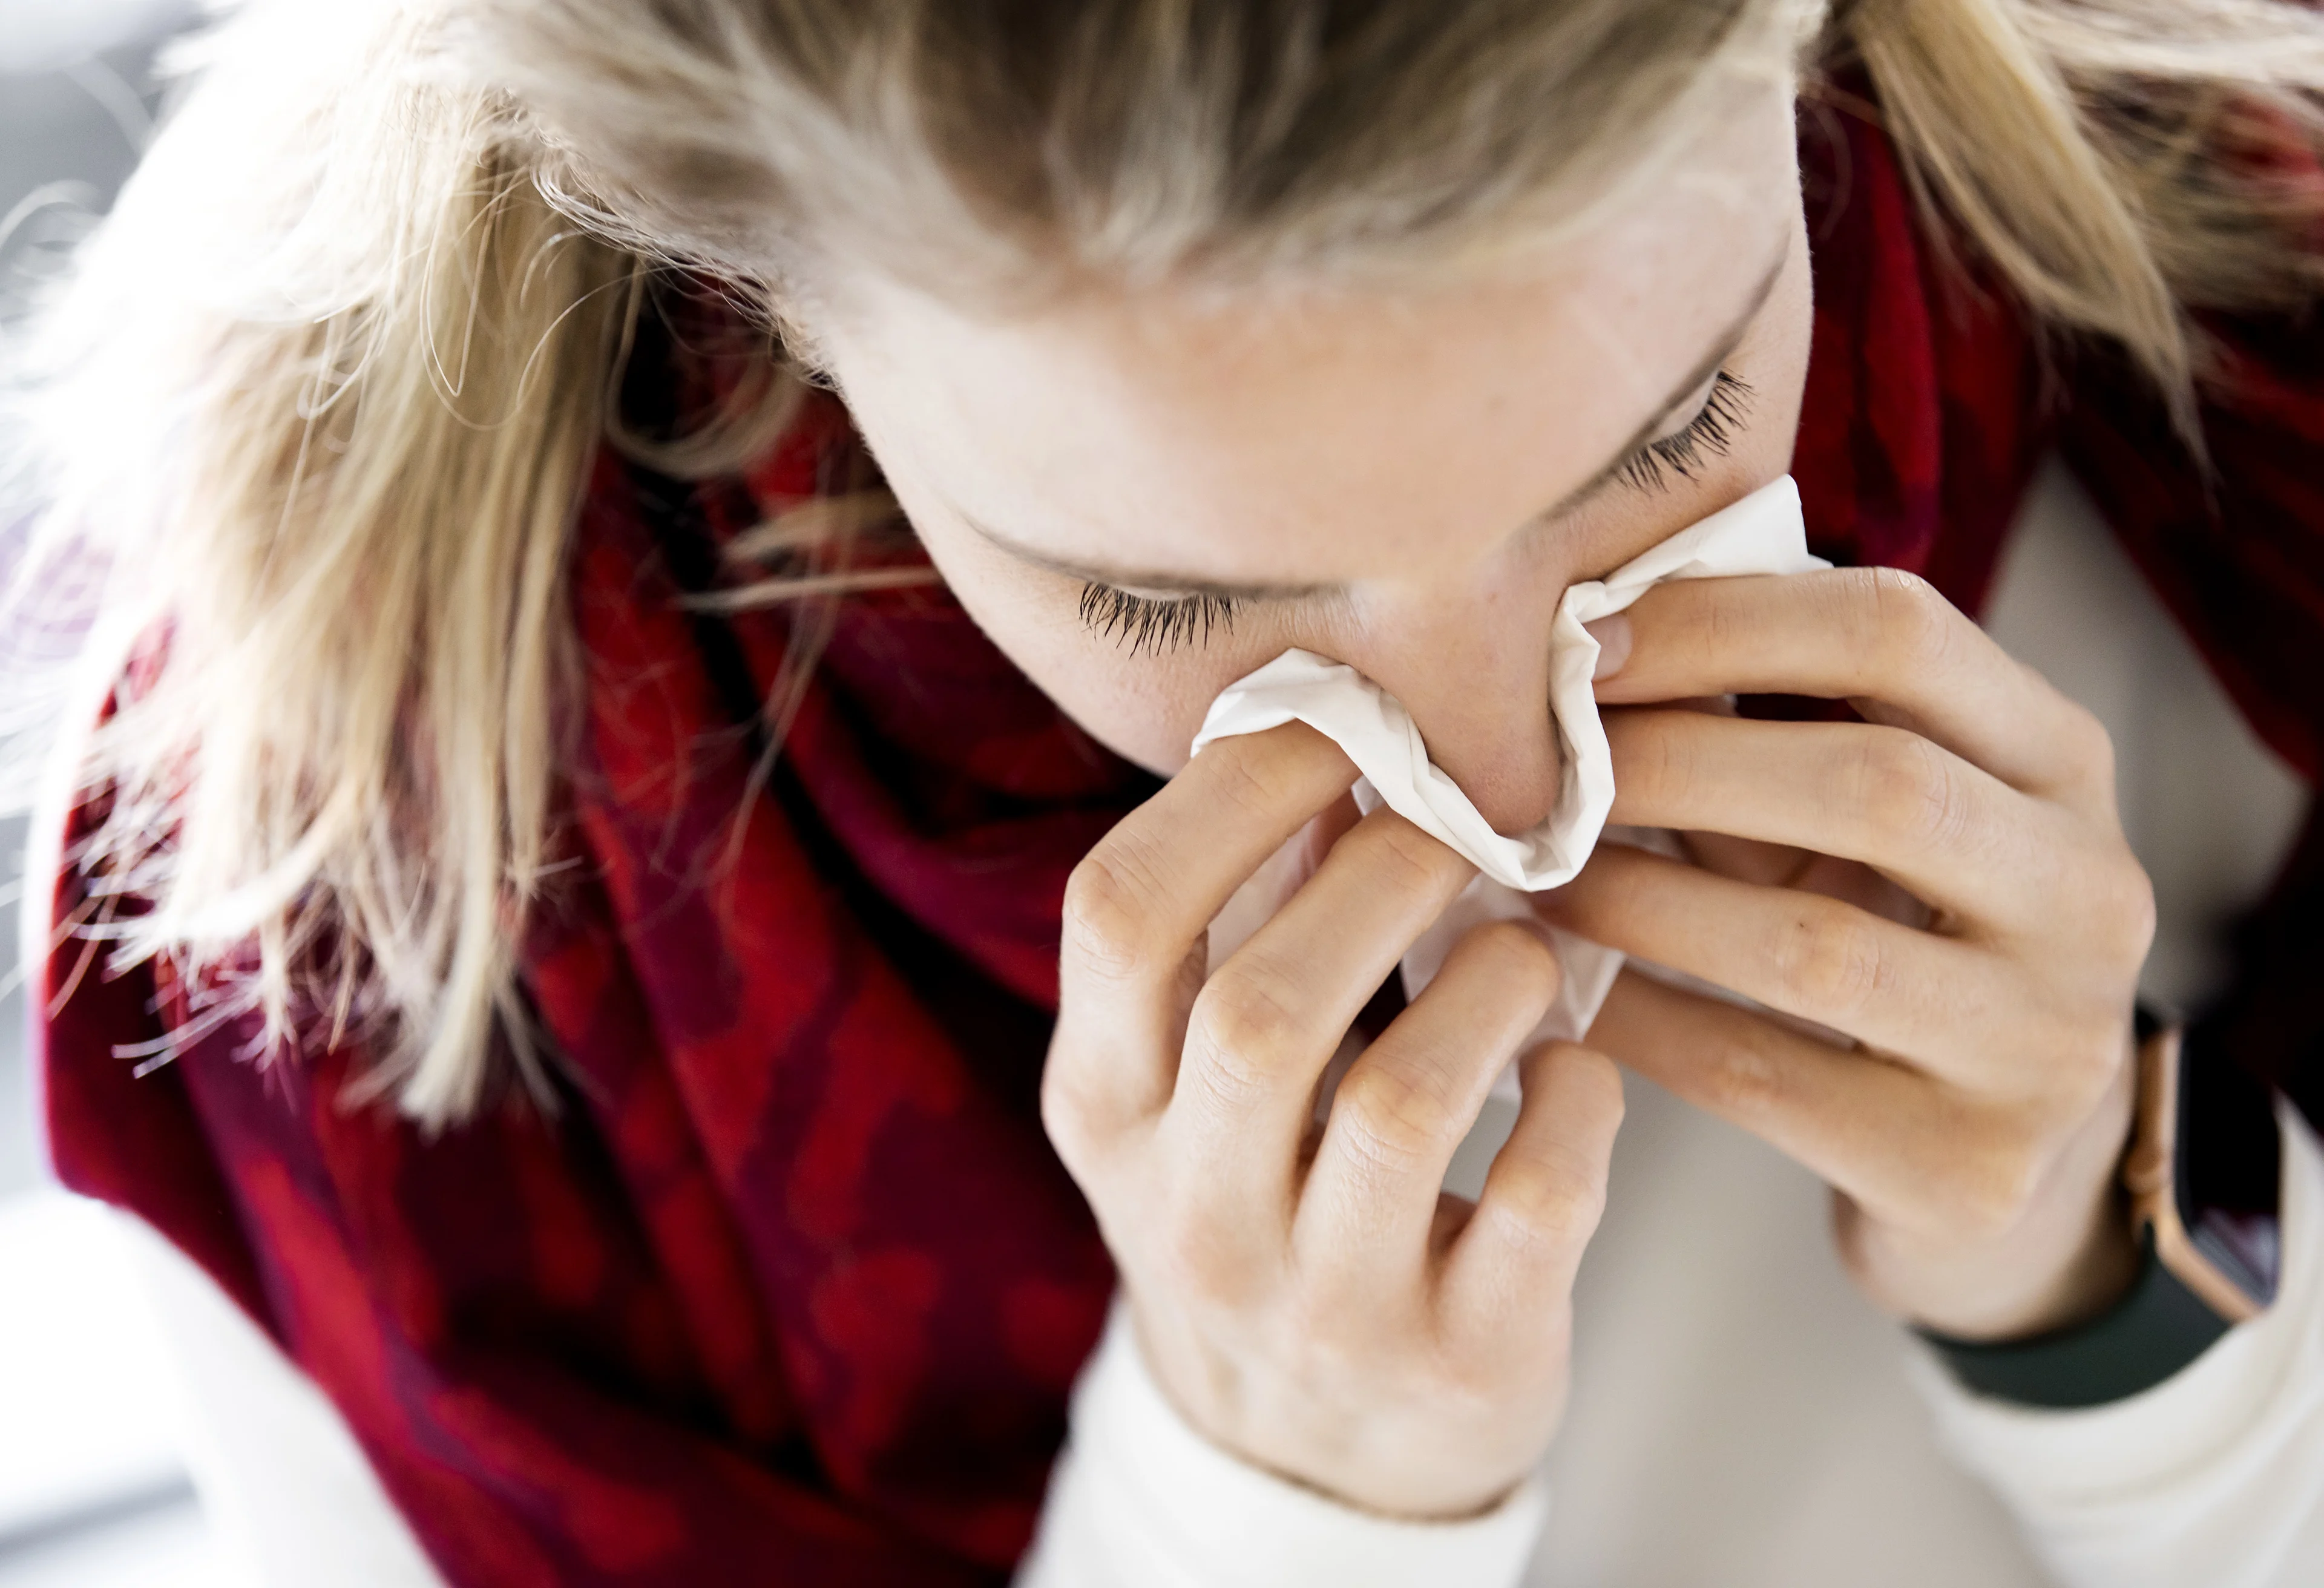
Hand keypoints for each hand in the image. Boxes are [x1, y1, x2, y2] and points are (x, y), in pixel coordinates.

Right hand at [1044, 723, 1624, 1516]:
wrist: (1305, 1452)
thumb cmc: (1264, 1199)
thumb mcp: (1195, 1080)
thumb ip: (1240, 918)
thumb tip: (1324, 723)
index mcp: (1102, 1109)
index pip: (1117, 913)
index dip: (1236, 789)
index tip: (1341, 723)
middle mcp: (1186, 1214)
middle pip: (1264, 1008)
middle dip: (1387, 878)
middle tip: (1463, 831)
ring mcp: (1317, 1304)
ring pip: (1404, 1102)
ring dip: (1495, 985)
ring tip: (1526, 955)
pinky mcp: (1455, 1359)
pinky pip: (1542, 1198)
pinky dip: (1584, 1103)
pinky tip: (1576, 1075)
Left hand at [1543, 569, 2148, 1339]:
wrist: (1996, 1164)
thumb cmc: (1888, 934)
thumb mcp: (1863, 812)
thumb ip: (1770, 721)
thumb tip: (1586, 626)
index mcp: (2061, 760)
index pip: (1899, 633)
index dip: (1721, 623)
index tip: (1576, 644)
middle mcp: (2088, 892)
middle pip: (1874, 782)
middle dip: (1675, 765)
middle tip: (1535, 772)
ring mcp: (2046, 1040)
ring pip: (1813, 944)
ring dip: (1638, 899)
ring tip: (1529, 876)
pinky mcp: (1969, 1169)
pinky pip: (1762, 1077)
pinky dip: (1641, 1023)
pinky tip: (1561, 995)